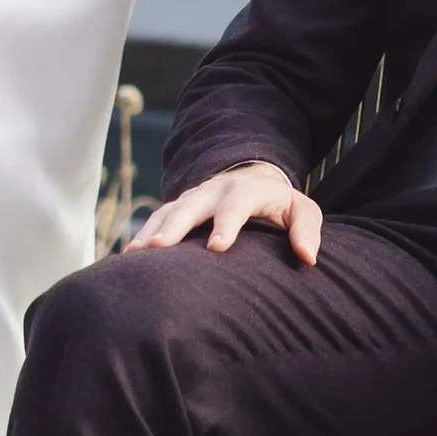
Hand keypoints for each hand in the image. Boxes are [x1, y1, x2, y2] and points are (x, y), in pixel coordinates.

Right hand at [131, 164, 322, 265]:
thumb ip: (306, 229)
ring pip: (168, 211)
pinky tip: (128, 257)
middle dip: (174, 225)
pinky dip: (142, 234)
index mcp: (246, 190)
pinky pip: (157, 219)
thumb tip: (307, 257)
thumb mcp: (301, 211)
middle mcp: (214, 190)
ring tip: (135, 254)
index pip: (236, 203)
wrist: (252, 179)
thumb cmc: (278, 205)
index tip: (216, 247)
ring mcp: (192, 198)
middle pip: (192, 205)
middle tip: (159, 248)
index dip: (225, 223)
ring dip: (152, 231)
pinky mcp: (178, 208)